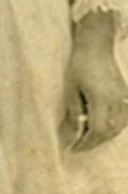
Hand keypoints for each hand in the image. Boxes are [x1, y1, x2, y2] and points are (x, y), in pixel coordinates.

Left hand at [63, 14, 127, 151]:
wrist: (96, 45)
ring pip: (119, 128)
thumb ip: (75, 113)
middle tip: (79, 145)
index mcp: (101, 99)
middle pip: (109, 132)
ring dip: (104, 136)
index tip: (74, 148)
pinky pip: (124, 118)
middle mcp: (116, 101)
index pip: (97, 130)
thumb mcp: (71, 88)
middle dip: (94, 142)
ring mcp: (124, 98)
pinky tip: (103, 127)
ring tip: (89, 138)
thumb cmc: (80, 65)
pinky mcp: (126, 95)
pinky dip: (114, 127)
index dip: (86, 143)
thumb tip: (73, 135)